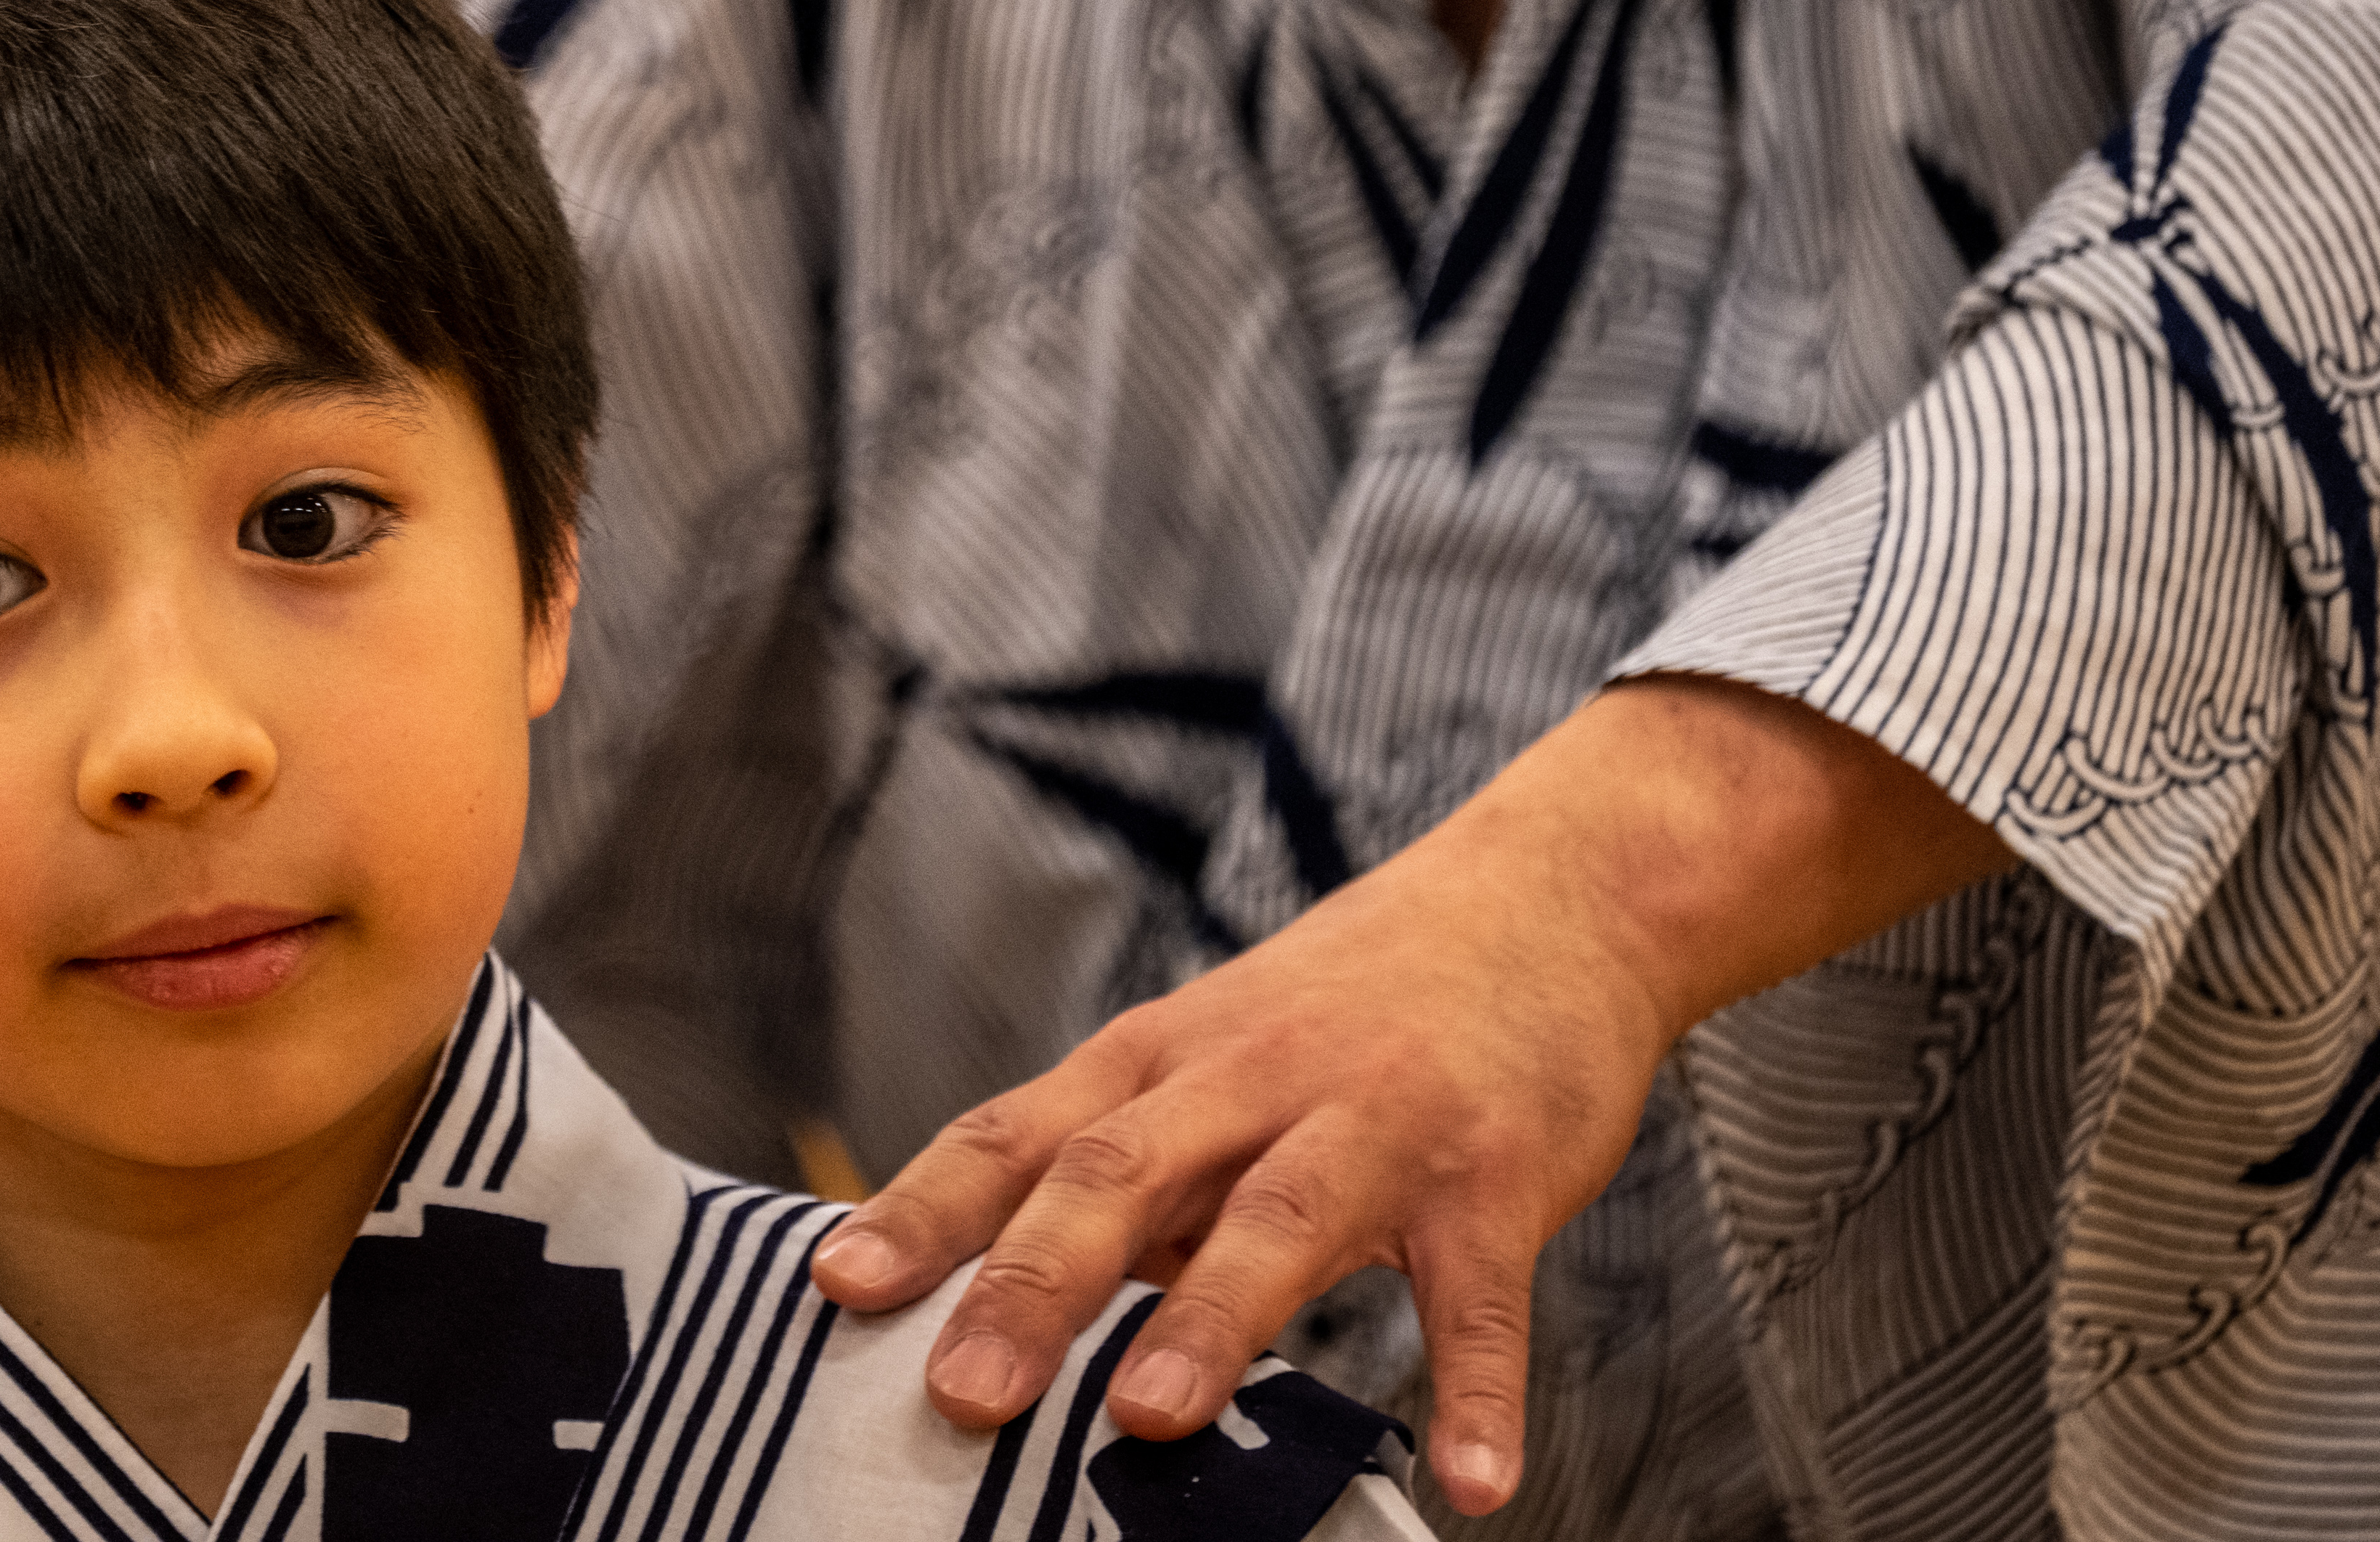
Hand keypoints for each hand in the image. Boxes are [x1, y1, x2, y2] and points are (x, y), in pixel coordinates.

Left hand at [810, 677, 2014, 1516]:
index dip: (923, 1211)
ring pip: (1280, 1218)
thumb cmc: (1347, 1007)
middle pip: (1123, 1171)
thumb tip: (997, 1311)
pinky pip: (1481, 1292)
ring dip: (1210, 1319)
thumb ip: (1120, 1174)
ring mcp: (1377, 1121)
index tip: (834, 1287)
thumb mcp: (1210, 1060)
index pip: (1016, 1134)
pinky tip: (1468, 1479)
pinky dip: (1477, 1384)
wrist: (1545, 900)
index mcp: (1159, 1062)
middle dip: (1035, 1283)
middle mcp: (1252, 1079)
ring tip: (1147, 1417)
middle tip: (962, 1392)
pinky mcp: (1495, 1173)